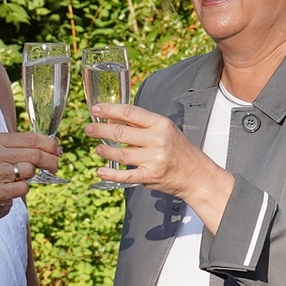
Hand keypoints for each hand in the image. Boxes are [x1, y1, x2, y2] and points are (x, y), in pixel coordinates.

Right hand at [0, 130, 58, 221]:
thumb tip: (55, 144)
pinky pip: (23, 187)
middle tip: (54, 167)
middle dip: (50, 161)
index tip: (57, 151)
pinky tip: (14, 189)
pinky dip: (24, 189)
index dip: (49, 144)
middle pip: (34, 154)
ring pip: (30, 170)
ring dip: (33, 176)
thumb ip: (27, 146)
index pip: (31, 138)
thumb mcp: (7, 154)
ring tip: (23, 178)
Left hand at [86, 101, 234, 224]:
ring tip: (97, 148)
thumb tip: (113, 119)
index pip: (130, 113)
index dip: (109, 110)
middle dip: (100, 130)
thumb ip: (142, 125)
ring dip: (104, 150)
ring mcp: (153, 159)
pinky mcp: (150, 176)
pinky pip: (125, 175)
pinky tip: (100, 171)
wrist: (196, 175)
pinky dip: (110, 174)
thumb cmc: (179, 151)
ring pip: (120, 153)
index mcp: (160, 124)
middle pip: (121, 132)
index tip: (95, 109)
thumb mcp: (165, 131)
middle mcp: (157, 139)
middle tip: (89, 129)